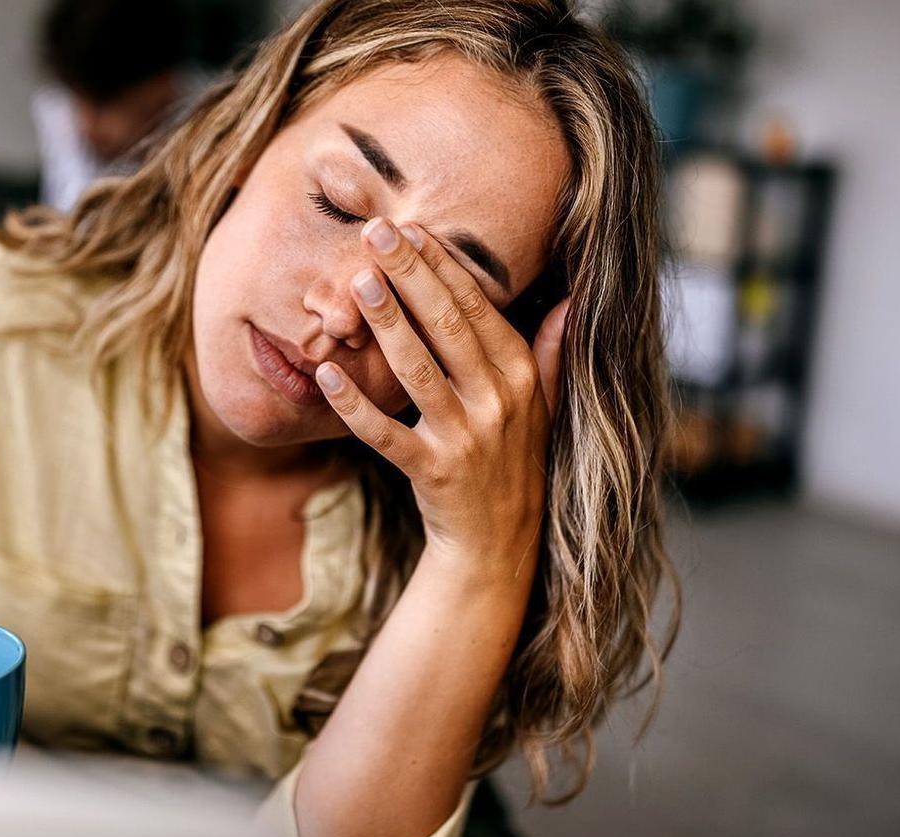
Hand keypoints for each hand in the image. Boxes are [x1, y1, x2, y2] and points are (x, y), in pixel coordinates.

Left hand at [315, 216, 569, 580]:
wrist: (500, 544)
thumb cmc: (515, 462)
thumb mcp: (545, 406)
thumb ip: (553, 352)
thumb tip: (573, 301)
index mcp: (522, 376)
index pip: (478, 309)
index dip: (444, 266)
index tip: (412, 228)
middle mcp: (498, 402)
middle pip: (447, 327)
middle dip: (410, 275)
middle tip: (376, 233)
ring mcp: (465, 439)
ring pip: (418, 371)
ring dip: (387, 324)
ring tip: (358, 281)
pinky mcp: (432, 473)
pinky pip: (386, 434)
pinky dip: (356, 406)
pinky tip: (326, 376)